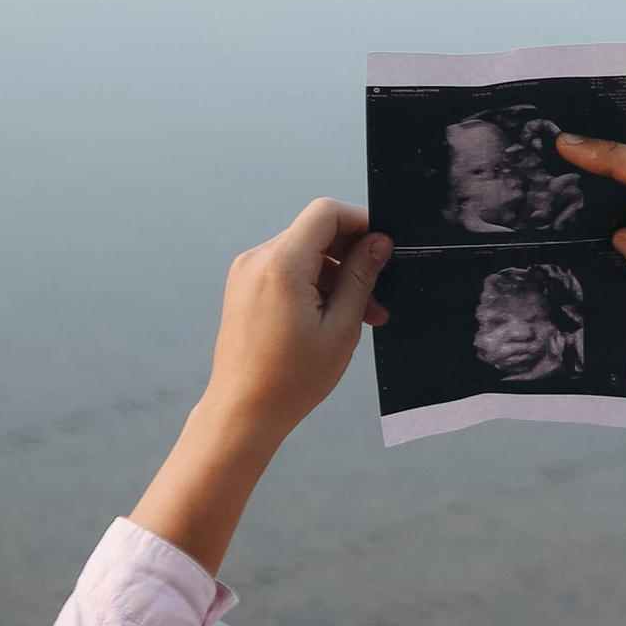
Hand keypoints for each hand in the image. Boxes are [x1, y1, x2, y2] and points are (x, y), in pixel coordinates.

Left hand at [198, 199, 390, 451]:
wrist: (243, 412)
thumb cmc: (290, 380)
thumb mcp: (341, 327)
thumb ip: (361, 277)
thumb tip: (378, 242)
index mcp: (281, 264)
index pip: (326, 213)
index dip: (360, 221)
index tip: (383, 245)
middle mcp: (257, 260)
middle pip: (315, 233)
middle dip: (351, 256)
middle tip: (379, 293)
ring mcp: (247, 273)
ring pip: (304, 253)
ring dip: (335, 276)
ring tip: (361, 316)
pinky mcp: (244, 288)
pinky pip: (286, 270)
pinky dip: (313, 284)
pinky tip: (332, 316)